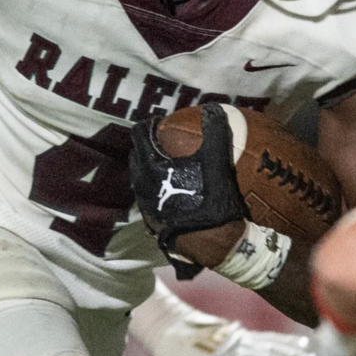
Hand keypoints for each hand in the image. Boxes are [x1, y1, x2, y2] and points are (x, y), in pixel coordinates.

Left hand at [130, 104, 247, 278]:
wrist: (217, 246)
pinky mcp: (153, 222)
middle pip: (136, 156)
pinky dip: (156, 187)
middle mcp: (143, 186)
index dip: (148, 125)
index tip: (160, 121)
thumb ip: (215, 134)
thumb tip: (214, 108)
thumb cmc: (215, 204)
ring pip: (140, 178)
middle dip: (146, 145)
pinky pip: (148, 197)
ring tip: (167, 162)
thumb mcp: (219, 165)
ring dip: (149, 167)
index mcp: (152, 169)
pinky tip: (173, 189)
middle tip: (163, 140)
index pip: (139, 136)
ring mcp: (146, 206)